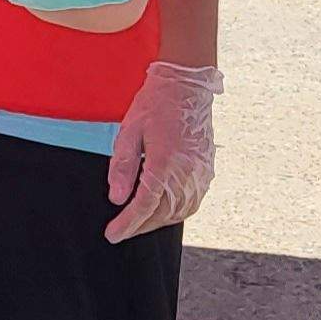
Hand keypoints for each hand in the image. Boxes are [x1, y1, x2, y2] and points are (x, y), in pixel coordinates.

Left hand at [105, 61, 221, 242]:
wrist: (188, 85)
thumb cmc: (156, 104)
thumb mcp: (129, 131)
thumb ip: (122, 167)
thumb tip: (117, 198)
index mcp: (164, 162)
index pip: (144, 205)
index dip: (127, 224)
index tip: (113, 234)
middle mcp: (186, 172)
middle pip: (163, 214)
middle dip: (140, 226)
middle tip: (121, 230)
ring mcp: (200, 172)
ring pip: (180, 211)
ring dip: (158, 221)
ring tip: (139, 222)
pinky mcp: (207, 169)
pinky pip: (193, 201)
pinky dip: (177, 211)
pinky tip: (163, 209)